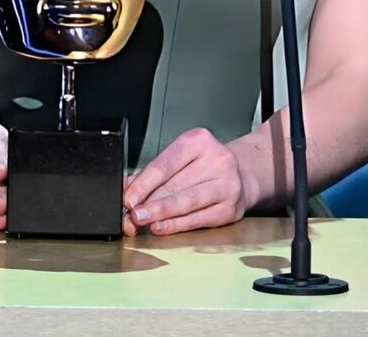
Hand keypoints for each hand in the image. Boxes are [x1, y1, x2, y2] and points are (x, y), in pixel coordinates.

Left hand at [122, 127, 245, 236]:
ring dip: (161, 214)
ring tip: (142, 221)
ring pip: (187, 201)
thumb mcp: (181, 158)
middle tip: (130, 215)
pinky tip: (161, 226)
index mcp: (199, 141)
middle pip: (175, 184)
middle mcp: (217, 160)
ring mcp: (227, 184)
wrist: (241, 175)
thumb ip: (153, 173)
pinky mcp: (230, 208)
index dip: (144, 183)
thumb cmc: (204, 165)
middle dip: (149, 202)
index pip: (166, 164)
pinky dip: (176, 225)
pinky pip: (198, 218)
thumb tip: (126, 189)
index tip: (128, 198)